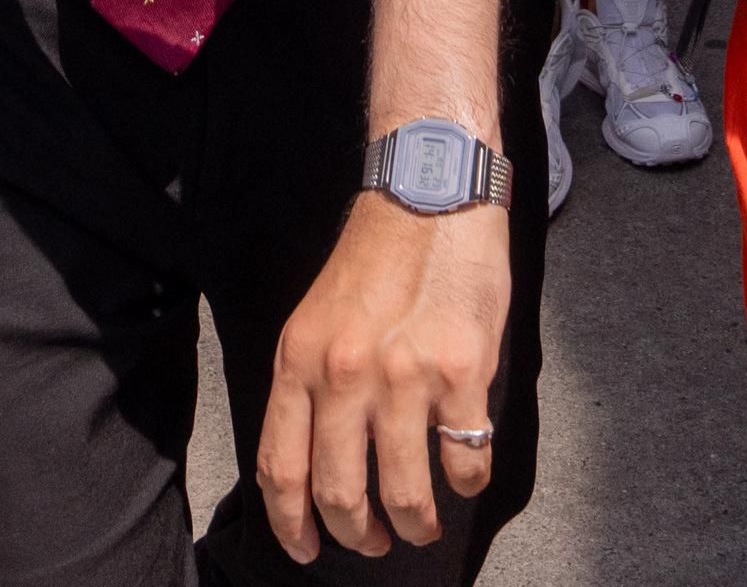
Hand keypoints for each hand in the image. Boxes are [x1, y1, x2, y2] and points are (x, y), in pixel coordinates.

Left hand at [258, 194, 508, 561]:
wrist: (429, 197)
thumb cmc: (375, 260)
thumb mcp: (315, 320)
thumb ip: (310, 386)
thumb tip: (311, 463)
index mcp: (300, 361)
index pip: (281, 469)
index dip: (292, 525)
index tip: (305, 548)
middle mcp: (345, 373)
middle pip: (339, 492)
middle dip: (357, 535)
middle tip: (374, 543)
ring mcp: (405, 375)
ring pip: (403, 489)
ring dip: (414, 523)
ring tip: (421, 527)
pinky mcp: (461, 371)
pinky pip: (464, 457)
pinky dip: (465, 482)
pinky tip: (464, 476)